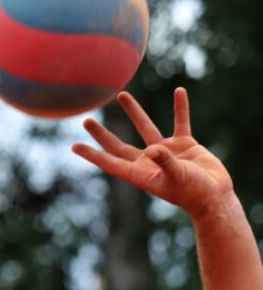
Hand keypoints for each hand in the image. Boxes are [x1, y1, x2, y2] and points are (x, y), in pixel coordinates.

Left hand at [72, 88, 233, 219]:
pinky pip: (180, 122)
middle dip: (103, 134)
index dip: (93, 154)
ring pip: (145, 128)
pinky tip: (179, 92)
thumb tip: (154, 149)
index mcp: (141, 174)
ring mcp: (165, 153)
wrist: (215, 196)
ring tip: (122, 95)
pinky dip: (180, 108)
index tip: (74, 146)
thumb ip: (166, 162)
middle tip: (86, 120)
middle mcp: (149, 162)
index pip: (111, 162)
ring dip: (134, 112)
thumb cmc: (194, 193)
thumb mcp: (178, 178)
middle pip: (120, 145)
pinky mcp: (184, 145)